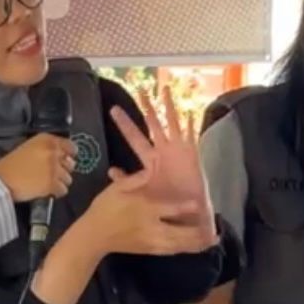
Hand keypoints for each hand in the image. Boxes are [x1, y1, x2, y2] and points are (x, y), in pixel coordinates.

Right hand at [0, 134, 75, 201]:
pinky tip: (46, 191)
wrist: (0, 180)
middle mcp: (52, 151)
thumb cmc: (9, 166)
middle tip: (52, 174)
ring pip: (68, 178)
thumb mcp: (28, 148)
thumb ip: (45, 149)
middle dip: (63, 170)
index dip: (69, 155)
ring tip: (46, 183)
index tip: (67, 160)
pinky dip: (56, 193)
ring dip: (60, 182)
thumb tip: (61, 156)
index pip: (70, 146)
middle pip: (71, 163)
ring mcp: (53, 168)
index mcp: (46, 140)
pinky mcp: (52, 183)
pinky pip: (63, 190)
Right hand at [84, 169, 217, 256]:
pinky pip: (171, 251)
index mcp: (144, 209)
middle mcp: (151, 227)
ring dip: (196, 244)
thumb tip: (152, 166)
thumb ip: (136, 178)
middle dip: (197, 234)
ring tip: (211, 242)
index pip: (169, 209)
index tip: (200, 204)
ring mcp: (150, 241)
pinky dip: (185, 250)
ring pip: (178, 245)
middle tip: (214, 232)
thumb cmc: (105, 208)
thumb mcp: (117, 188)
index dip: (186, 207)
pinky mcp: (149, 250)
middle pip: (179, 233)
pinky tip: (195, 249)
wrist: (93, 235)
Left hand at [109, 86, 214, 237]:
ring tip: (165, 89)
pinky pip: (191, 136)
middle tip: (140, 88)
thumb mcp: (143, 191)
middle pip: (153, 123)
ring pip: (172, 123)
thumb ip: (127, 180)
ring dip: (169, 107)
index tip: (113, 109)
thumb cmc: (166, 204)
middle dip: (147, 107)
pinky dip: (190, 125)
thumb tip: (110, 170)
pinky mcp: (192, 155)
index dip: (125, 123)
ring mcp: (178, 150)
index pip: (134, 137)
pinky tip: (189, 112)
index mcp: (150, 159)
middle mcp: (163, 151)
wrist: (188, 214)